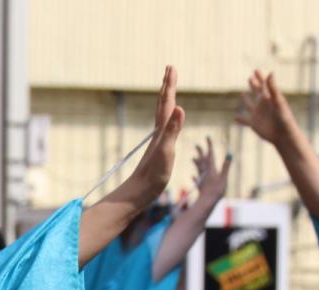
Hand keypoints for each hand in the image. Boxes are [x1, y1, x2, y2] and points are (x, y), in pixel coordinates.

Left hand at [125, 66, 184, 203]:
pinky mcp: (159, 150)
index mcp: (161, 131)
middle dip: (167, 86)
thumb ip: (173, 129)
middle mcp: (158, 133)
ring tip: (169, 90)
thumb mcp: (166, 151)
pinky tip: (167, 122)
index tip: (171, 67)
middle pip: (163, 104)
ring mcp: (158, 141)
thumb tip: (179, 107)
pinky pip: (164, 128)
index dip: (169, 85)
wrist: (139, 193)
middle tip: (169, 69)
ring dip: (166, 100)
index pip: (166, 102)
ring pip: (162, 115)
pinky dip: (168, 119)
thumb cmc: (153, 175)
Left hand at [192, 137, 231, 202]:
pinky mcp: (200, 187)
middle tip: (197, 145)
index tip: (207, 136)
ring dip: (196, 163)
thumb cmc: (216, 191)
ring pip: (198, 169)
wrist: (206, 203)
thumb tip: (230, 155)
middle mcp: (205, 173)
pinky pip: (197, 180)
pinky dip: (195, 177)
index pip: (210, 154)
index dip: (209, 145)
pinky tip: (193, 176)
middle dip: (200, 152)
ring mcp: (202, 180)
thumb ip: (226, 167)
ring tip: (193, 158)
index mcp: (211, 169)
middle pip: (202, 160)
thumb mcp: (223, 178)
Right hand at [235, 71, 298, 148]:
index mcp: (269, 98)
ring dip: (246, 100)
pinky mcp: (254, 124)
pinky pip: (245, 120)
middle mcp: (263, 105)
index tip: (256, 70)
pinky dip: (240, 119)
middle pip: (256, 92)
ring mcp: (258, 114)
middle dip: (254, 85)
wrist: (283, 134)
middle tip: (250, 77)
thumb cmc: (284, 118)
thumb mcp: (278, 101)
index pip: (263, 84)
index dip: (260, 77)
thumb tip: (270, 73)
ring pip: (250, 105)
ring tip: (242, 94)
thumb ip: (273, 88)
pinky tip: (235, 118)